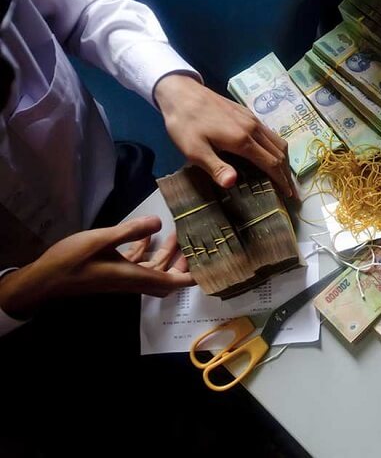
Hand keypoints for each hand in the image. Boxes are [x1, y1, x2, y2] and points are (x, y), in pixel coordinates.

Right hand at [0, 217, 193, 318]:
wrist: (45, 279)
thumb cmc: (71, 261)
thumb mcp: (101, 240)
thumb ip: (130, 230)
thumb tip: (158, 222)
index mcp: (135, 276)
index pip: (173, 281)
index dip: (194, 277)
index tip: (212, 268)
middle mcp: (133, 280)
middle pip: (167, 277)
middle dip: (184, 264)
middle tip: (196, 246)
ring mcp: (122, 278)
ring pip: (152, 269)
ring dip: (165, 255)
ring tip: (176, 235)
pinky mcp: (112, 272)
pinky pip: (136, 264)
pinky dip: (145, 251)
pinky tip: (146, 235)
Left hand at [155, 73, 296, 196]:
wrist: (180, 92)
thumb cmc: (185, 124)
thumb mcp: (194, 150)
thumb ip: (215, 167)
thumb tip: (233, 184)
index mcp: (242, 140)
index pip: (271, 164)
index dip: (281, 181)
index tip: (288, 195)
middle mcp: (253, 129)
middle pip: (279, 153)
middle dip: (286, 174)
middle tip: (290, 190)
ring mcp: (252, 119)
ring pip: (277, 142)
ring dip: (284, 160)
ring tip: (284, 175)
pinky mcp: (248, 113)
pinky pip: (270, 133)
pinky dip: (276, 148)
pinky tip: (269, 154)